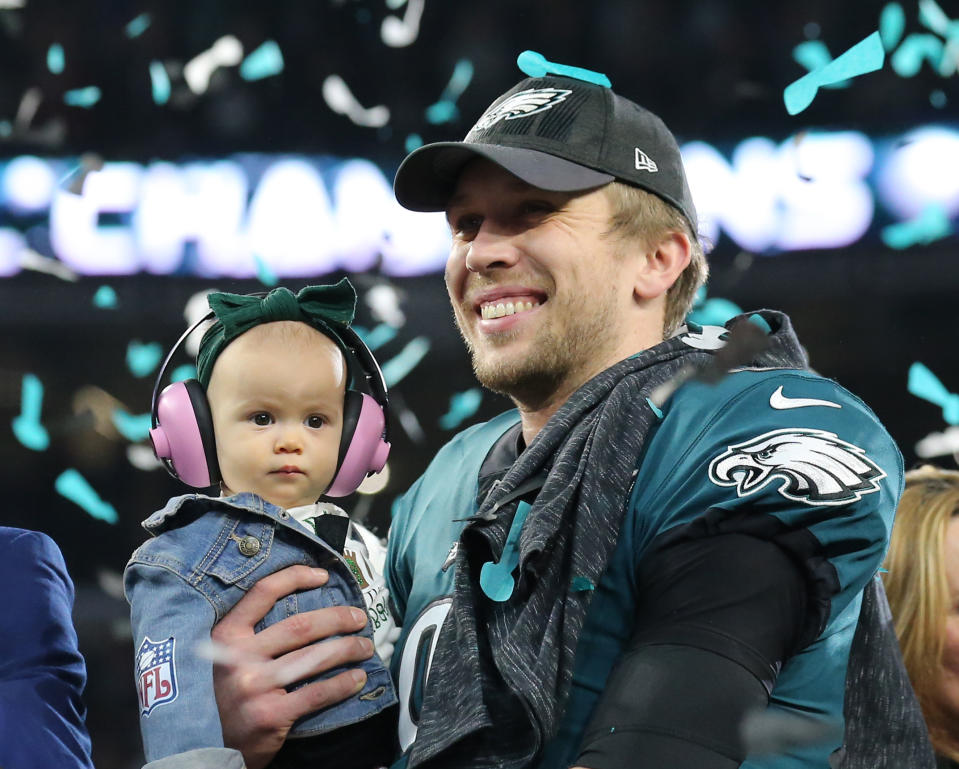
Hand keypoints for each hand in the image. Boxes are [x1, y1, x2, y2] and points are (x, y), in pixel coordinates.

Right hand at [211, 565, 373, 768]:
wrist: (200, 749)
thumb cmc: (219, 697)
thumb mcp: (219, 658)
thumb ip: (247, 636)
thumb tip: (297, 608)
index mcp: (226, 637)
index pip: (263, 593)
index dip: (295, 577)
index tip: (322, 575)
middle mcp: (239, 658)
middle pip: (301, 626)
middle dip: (337, 618)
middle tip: (359, 618)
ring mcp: (255, 687)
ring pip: (314, 657)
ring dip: (347, 649)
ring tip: (365, 647)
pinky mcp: (270, 715)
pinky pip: (317, 693)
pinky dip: (342, 684)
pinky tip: (357, 678)